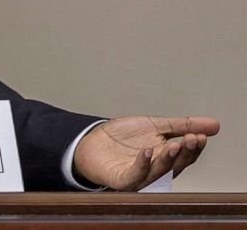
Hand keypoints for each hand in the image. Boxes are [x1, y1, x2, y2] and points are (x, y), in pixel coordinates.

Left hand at [73, 115, 219, 190]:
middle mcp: (155, 171)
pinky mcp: (121, 179)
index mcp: (166, 159)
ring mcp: (138, 177)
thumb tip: (214, 125)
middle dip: (184, 152)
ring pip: (158, 172)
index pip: (185, 156)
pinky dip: (142, 165)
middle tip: (192, 139)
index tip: (201, 135)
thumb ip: (183, 126)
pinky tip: (146, 151)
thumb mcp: (155, 126)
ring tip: (174, 144)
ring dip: (167, 158)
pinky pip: (134, 175)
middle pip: (174, 165)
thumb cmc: (123, 138)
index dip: (194, 148)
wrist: (91, 142)